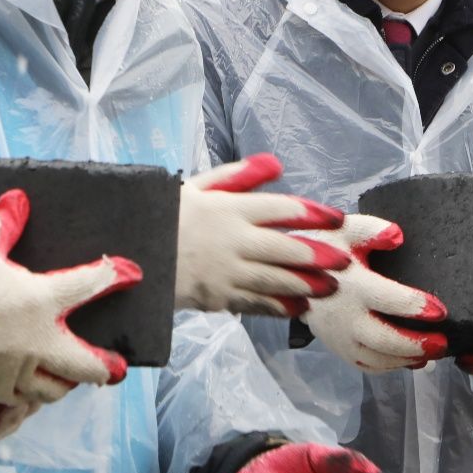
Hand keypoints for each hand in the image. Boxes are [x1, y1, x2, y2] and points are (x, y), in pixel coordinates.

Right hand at [0, 189, 140, 404]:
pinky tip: (28, 392)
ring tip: (71, 378)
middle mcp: (37, 341)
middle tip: (117, 368)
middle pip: (84, 363)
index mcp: (40, 300)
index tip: (130, 273)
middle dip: (104, 366)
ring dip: (66, 383)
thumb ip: (3, 225)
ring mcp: (15, 369)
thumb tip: (17, 198)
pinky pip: (19, 400)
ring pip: (53, 388)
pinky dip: (28, 397)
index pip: (87, 286)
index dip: (112, 276)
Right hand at [177, 155, 353, 316]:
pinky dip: (279, 307)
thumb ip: (239, 176)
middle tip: (343, 261)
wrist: (129, 253)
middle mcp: (233, 240)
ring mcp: (226, 273)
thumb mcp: (198, 186)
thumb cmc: (165, 215)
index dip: (313, 214)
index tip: (336, 217)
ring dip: (306, 284)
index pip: (282, 209)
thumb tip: (275, 164)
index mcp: (230, 208)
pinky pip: (255, 304)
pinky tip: (298, 308)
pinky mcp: (217, 298)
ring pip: (276, 280)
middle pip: (286, 248)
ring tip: (330, 287)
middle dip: (319, 255)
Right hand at [299, 215, 449, 371]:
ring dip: (406, 359)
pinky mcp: (338, 348)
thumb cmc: (325, 249)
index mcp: (352, 286)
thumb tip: (397, 236)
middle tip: (442, 342)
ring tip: (431, 353)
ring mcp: (339, 338)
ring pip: (377, 359)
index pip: (388, 301)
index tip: (440, 311)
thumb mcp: (344, 229)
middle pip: (385, 341)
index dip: (416, 307)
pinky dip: (390, 367)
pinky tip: (411, 360)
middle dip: (417, 344)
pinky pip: (366, 365)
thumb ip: (371, 229)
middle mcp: (344, 317)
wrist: (289, 273)